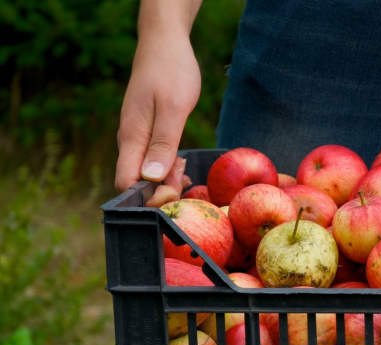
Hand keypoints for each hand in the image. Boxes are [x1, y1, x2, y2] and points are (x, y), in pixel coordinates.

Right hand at [114, 33, 200, 206]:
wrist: (165, 44)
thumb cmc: (171, 72)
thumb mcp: (174, 108)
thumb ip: (163, 143)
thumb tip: (150, 177)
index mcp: (131, 138)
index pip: (127, 184)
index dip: (149, 197)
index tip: (174, 190)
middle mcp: (129, 141)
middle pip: (136, 183)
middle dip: (161, 190)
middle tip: (185, 177)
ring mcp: (136, 138)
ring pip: (145, 173)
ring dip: (166, 179)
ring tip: (185, 167)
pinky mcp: (145, 134)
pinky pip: (150, 161)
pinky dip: (166, 167)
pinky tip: (181, 162)